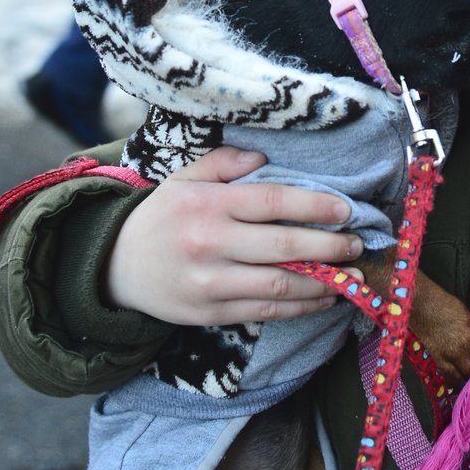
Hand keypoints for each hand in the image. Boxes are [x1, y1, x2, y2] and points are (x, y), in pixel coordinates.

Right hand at [104, 146, 363, 325]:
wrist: (113, 267)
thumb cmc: (159, 217)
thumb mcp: (185, 179)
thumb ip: (224, 163)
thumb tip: (263, 157)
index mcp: (209, 204)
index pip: (273, 202)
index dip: (315, 206)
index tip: (345, 210)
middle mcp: (211, 244)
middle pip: (284, 247)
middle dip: (329, 247)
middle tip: (356, 245)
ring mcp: (211, 283)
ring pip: (279, 286)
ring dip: (322, 283)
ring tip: (350, 277)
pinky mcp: (210, 313)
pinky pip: (265, 313)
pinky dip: (299, 307)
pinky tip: (323, 298)